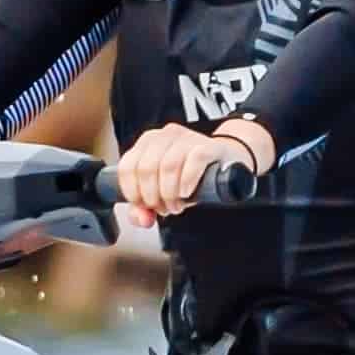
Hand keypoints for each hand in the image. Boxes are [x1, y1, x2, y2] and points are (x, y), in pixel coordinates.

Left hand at [113, 120, 267, 222]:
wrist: (227, 164)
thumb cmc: (190, 177)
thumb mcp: (162, 192)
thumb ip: (144, 208)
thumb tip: (142, 218)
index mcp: (148, 142)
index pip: (127, 167)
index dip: (133, 192)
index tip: (145, 206)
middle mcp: (165, 135)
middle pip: (146, 169)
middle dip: (153, 197)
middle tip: (165, 209)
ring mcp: (188, 138)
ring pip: (168, 166)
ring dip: (170, 194)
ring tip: (177, 205)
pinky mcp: (209, 146)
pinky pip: (194, 160)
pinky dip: (187, 181)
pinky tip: (187, 192)